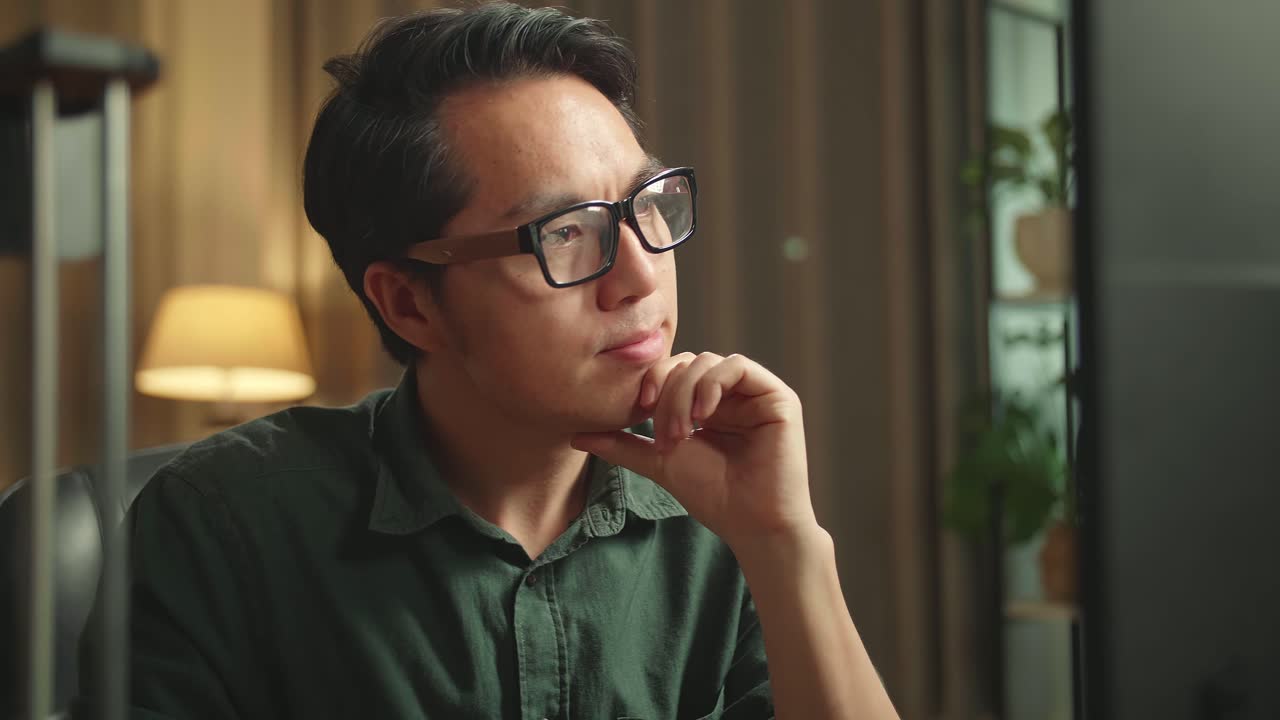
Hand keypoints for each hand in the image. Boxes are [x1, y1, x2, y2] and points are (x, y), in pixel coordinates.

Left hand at [571, 352, 817, 546]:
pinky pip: (739, 366)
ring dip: (685, 392)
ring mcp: (755, 393)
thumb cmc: (712, 496)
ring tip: (683, 432)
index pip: (673, 370)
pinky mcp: (777, 396)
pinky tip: (704, 415)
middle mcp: (732, 394)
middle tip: (665, 435)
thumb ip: (623, 444)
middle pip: (687, 363)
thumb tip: (576, 435)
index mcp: (708, 404)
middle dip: (667, 394)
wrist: (751, 524)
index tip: (639, 411)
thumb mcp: (659, 462)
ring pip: (709, 361)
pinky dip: (713, 384)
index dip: (652, 381)